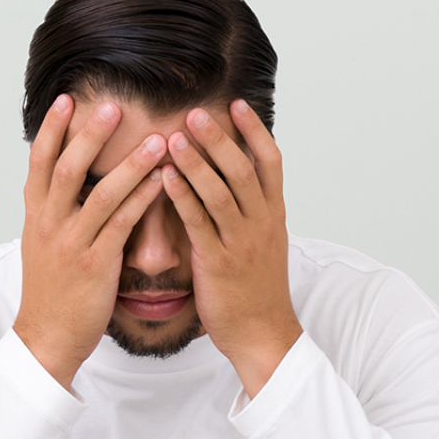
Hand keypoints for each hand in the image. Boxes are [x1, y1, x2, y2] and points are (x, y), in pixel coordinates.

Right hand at [14, 95, 167, 389]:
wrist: (46, 338)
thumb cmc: (51, 291)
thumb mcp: (42, 244)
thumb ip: (53, 210)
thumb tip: (63, 180)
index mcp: (36, 216)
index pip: (39, 161)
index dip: (52, 129)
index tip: (67, 99)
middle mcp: (49, 225)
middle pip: (67, 168)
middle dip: (90, 135)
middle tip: (113, 106)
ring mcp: (71, 245)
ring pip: (100, 194)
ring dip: (130, 164)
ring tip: (157, 139)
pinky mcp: (95, 266)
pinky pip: (122, 226)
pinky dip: (143, 200)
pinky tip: (163, 182)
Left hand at [161, 99, 301, 397]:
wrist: (263, 335)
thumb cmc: (257, 290)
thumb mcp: (265, 244)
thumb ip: (253, 211)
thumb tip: (237, 180)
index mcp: (274, 215)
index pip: (271, 162)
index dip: (254, 131)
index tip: (237, 103)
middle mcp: (262, 224)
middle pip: (243, 170)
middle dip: (219, 139)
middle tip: (194, 112)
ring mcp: (242, 243)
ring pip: (221, 193)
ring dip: (197, 162)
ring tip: (175, 136)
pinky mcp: (220, 263)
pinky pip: (199, 223)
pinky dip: (182, 197)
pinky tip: (163, 178)